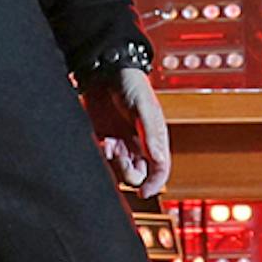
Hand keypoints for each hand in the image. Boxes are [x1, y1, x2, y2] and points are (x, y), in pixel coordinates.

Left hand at [86, 64, 174, 199]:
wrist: (104, 69)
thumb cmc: (131, 84)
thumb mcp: (144, 107)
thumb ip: (152, 134)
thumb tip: (159, 160)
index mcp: (154, 139)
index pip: (160, 169)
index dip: (155, 184)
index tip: (145, 193)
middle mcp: (138, 144)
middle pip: (138, 174)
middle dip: (129, 171)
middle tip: (120, 155)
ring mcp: (120, 143)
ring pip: (118, 169)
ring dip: (114, 162)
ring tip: (110, 144)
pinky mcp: (103, 139)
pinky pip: (102, 158)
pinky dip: (102, 154)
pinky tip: (102, 141)